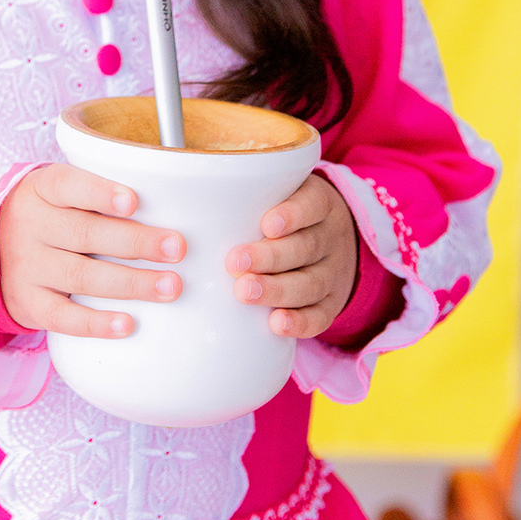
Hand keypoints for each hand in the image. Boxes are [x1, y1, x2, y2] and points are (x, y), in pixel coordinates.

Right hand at [0, 165, 186, 338]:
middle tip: (177, 248)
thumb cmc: (50, 215)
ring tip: (170, 286)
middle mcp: (30, 226)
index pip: (68, 186)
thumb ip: (100, 194)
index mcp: (41, 190)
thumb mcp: (61, 192)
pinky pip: (62, 317)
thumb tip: (174, 203)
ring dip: (130, 283)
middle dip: (136, 242)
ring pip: (81, 276)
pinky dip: (96, 323)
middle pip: (85, 234)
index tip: (133, 201)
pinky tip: (128, 324)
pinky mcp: (28, 303)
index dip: (101, 194)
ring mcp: (27, 267)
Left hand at [225, 174, 357, 339]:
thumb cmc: (288, 217)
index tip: (266, 224)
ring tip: (244, 292)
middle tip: (236, 263)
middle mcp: (330, 239)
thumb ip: (250, 195)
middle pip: (307, 247)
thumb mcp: (282, 195)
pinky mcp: (330, 304)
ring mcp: (332, 274)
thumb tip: (187, 197)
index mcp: (320, 205)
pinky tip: (277, 324)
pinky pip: (320, 316)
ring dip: (277, 290)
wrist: (334, 246)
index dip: (293, 214)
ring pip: (311, 283)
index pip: (313, 204)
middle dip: (270, 257)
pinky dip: (300, 322)